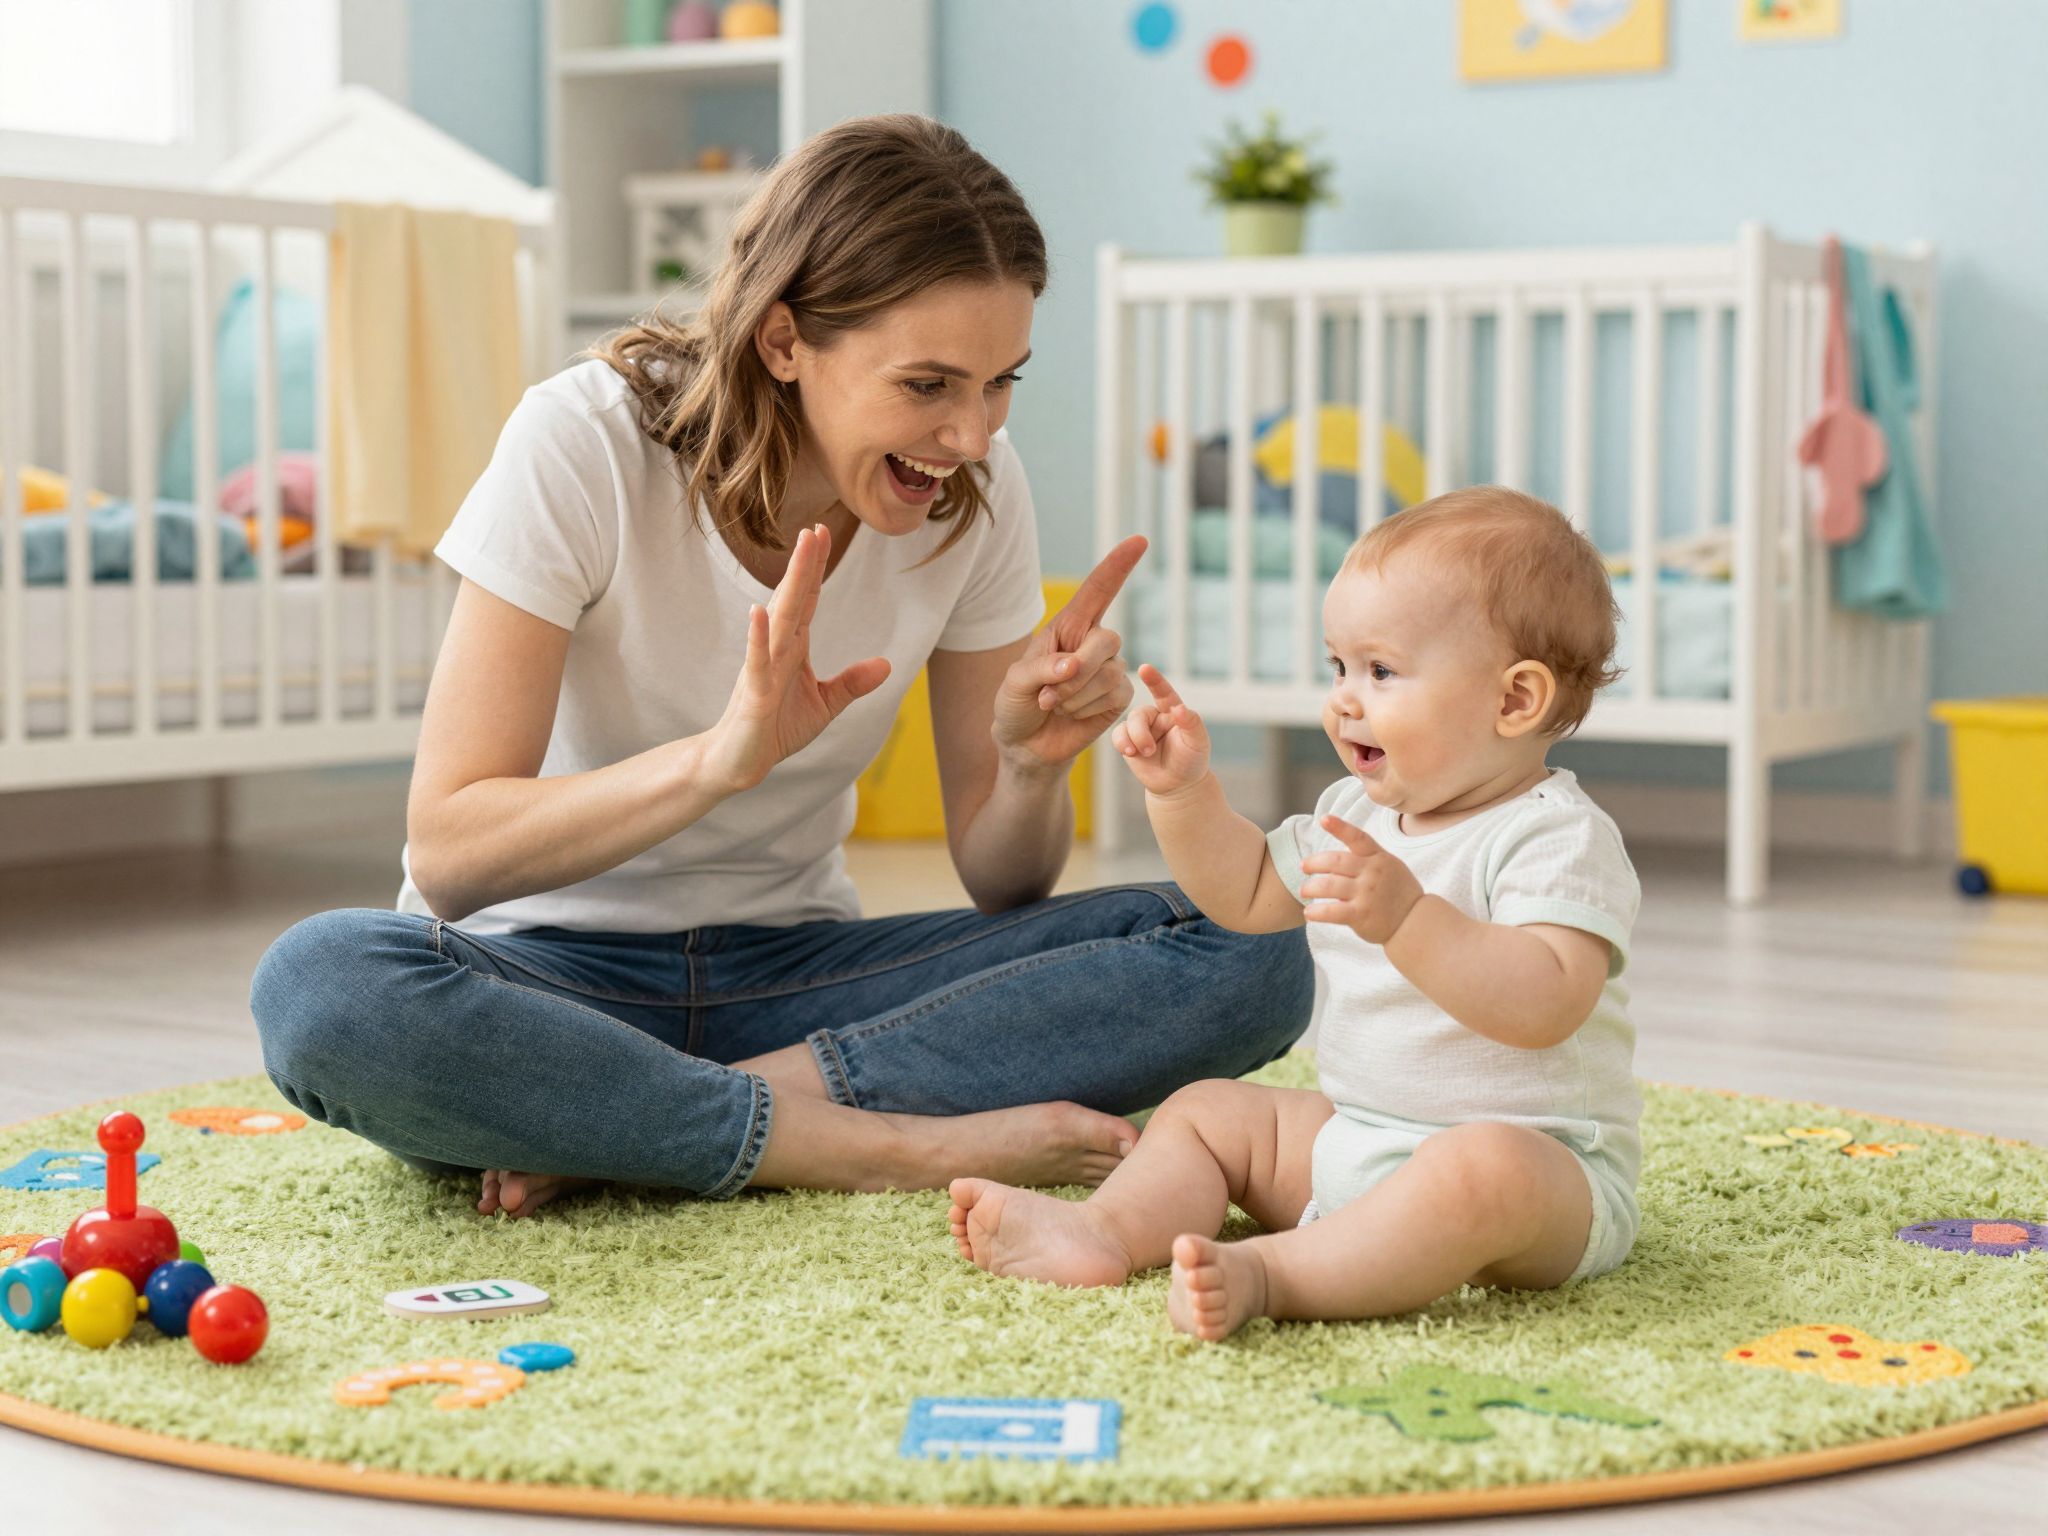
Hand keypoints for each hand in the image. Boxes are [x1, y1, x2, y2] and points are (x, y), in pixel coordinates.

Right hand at [704, 524, 891, 792]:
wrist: (738, 762)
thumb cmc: (775, 729)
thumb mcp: (824, 705)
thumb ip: (851, 683)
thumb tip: (886, 664)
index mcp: (792, 648)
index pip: (808, 601)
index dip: (815, 568)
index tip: (822, 533)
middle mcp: (776, 650)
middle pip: (795, 600)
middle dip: (806, 564)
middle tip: (815, 528)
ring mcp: (763, 669)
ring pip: (780, 620)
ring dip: (791, 586)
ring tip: (799, 552)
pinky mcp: (754, 695)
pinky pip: (757, 662)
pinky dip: (758, 638)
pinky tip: (759, 612)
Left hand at [991, 535, 1146, 771]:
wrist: (1027, 744)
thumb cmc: (1017, 706)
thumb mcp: (1015, 683)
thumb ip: (1040, 669)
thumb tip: (1073, 664)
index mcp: (1068, 627)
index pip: (1098, 591)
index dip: (1118, 566)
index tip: (1139, 540)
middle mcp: (1093, 642)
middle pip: (1107, 639)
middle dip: (1077, 671)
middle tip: (1048, 693)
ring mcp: (1110, 668)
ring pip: (1107, 673)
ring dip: (1073, 695)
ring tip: (1054, 705)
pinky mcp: (1119, 696)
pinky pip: (1113, 695)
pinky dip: (1085, 708)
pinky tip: (1071, 714)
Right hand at [1111, 663, 1210, 796]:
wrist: (1178, 785)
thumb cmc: (1191, 760)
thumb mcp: (1198, 741)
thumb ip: (1192, 722)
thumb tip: (1179, 708)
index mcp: (1173, 711)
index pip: (1164, 693)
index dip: (1155, 681)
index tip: (1145, 668)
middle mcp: (1155, 717)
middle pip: (1139, 713)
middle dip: (1141, 731)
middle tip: (1149, 750)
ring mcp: (1140, 730)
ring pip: (1127, 724)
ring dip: (1133, 739)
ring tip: (1142, 754)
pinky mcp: (1128, 742)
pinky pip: (1118, 736)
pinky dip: (1122, 743)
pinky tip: (1130, 753)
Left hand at [1300, 815, 1424, 943]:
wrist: (1415, 921)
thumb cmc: (1398, 892)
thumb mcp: (1390, 866)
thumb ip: (1367, 858)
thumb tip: (1334, 857)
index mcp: (1378, 857)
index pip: (1358, 838)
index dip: (1340, 827)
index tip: (1324, 819)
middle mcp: (1372, 872)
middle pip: (1334, 861)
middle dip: (1314, 863)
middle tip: (1304, 867)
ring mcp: (1366, 893)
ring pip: (1328, 885)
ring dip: (1310, 887)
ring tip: (1304, 891)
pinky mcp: (1360, 915)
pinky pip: (1332, 911)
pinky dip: (1316, 912)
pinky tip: (1309, 913)